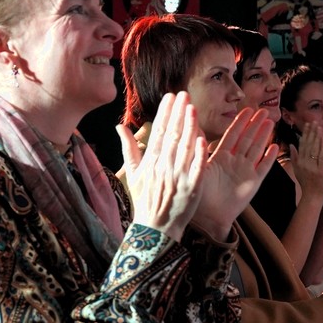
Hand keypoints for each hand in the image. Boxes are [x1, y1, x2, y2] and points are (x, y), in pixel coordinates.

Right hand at [117, 91, 206, 242]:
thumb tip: (119, 126)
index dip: (165, 113)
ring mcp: (177, 177)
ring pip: (184, 148)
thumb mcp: (133, 174)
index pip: (158, 131)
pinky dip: (198, 154)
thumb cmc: (145, 199)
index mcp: (151, 161)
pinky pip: (196, 168)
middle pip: (172, 135)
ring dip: (189, 127)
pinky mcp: (191, 189)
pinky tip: (202, 138)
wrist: (155, 227)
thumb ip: (129, 148)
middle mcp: (163, 167)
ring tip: (193, 108)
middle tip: (184, 94)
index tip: (170, 96)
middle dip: (178, 113)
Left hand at [191, 108, 278, 240]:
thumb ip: (198, 149)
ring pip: (257, 149)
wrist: (209, 214)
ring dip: (264, 136)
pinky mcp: (254, 183)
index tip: (247, 109)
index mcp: (221, 157)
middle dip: (255, 125)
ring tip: (271, 122)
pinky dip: (269, 158)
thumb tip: (192, 128)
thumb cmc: (200, 193)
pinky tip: (275, 146)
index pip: (232, 135)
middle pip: (247, 139)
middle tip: (263, 111)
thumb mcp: (198, 167)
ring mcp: (245, 171)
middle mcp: (235, 162)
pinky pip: (264, 167)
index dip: (240, 122)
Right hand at [289, 122, 322, 201]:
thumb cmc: (306, 184)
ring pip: (314, 149)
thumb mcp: (297, 170)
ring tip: (319, 126)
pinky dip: (322, 147)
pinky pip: (321, 157)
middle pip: (308, 145)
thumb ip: (294, 157)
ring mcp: (312, 167)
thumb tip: (291, 145)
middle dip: (311, 132)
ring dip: (317, 137)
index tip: (307, 124)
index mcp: (299, 162)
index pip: (302, 145)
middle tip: (314, 121)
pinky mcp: (320, 172)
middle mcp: (304, 163)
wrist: (312, 197)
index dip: (305, 134)